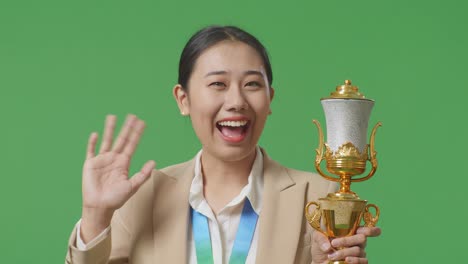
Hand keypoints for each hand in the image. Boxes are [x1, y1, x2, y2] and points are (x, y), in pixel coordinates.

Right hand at [80, 114, 155, 241]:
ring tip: (112, 117)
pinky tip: (96, 134)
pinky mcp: (90, 164)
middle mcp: (113, 159)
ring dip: (110, 129)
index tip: (142, 123)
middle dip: (127, 128)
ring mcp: (102, 160)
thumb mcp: (133, 186)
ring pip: (107, 141)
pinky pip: (91, 151)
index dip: (137, 134)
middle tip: (132, 116)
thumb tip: (154, 162)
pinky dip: (92, 143)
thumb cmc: (117, 199)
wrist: (100, 207)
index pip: (132, 145)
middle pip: (121, 139)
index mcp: (123, 163)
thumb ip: (143, 174)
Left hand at [312, 227, 380, 263]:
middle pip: (362, 238)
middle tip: (334, 243)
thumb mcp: (317, 237)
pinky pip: (363, 261)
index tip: (367, 231)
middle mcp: (357, 241)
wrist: (318, 259)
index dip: (371, 229)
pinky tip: (346, 260)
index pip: (365, 228)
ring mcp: (358, 252)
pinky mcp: (358, 262)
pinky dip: (355, 261)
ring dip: (344, 252)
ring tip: (331, 255)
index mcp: (350, 231)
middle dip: (347, 241)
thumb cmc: (321, 244)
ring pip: (359, 250)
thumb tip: (328, 247)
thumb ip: (321, 238)